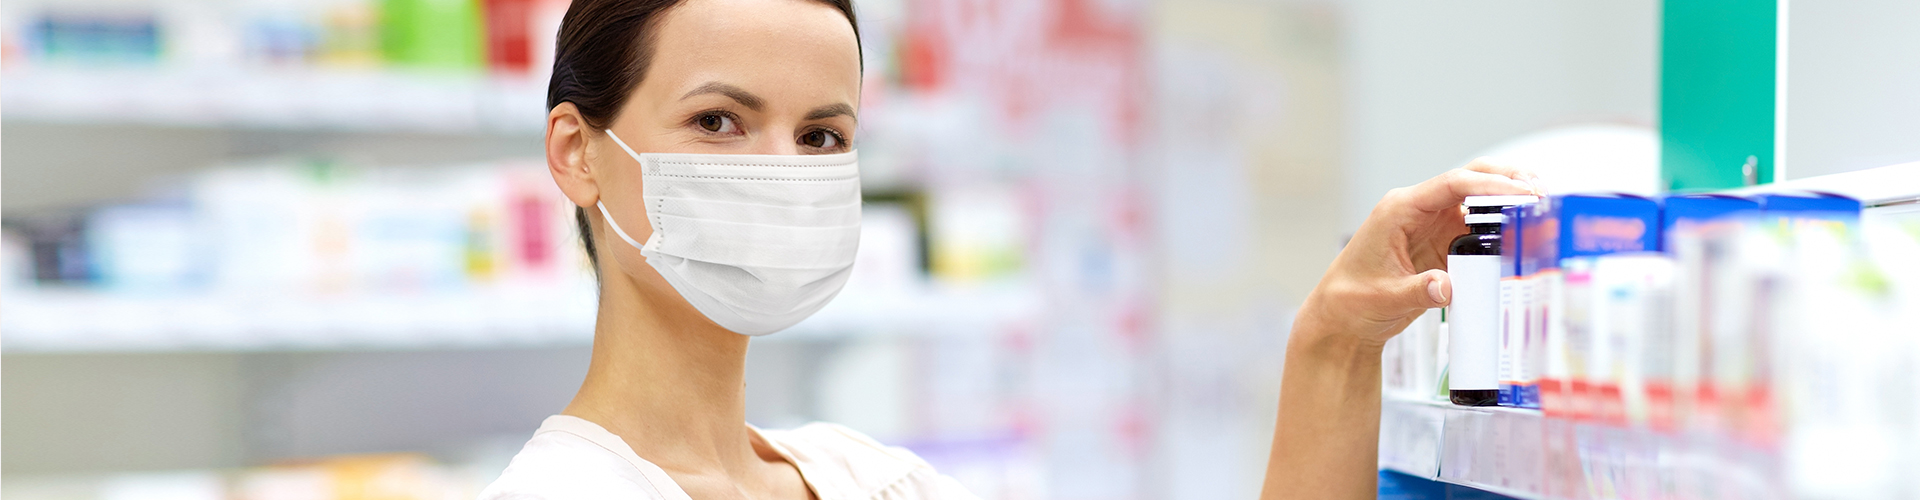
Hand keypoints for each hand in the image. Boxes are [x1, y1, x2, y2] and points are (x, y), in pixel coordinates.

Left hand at [1300, 157, 1541, 346]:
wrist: (1342, 318)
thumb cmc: (1352, 301)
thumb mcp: (1384, 298)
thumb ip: (1418, 291)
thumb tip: (1448, 287)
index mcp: (1399, 209)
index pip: (1450, 186)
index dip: (1488, 186)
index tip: (1519, 192)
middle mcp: (1419, 211)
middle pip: (1469, 181)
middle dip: (1506, 181)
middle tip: (1541, 194)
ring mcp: (1432, 226)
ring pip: (1478, 202)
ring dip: (1509, 202)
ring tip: (1544, 209)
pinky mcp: (1442, 244)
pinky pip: (1478, 230)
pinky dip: (1503, 228)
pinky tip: (1525, 234)